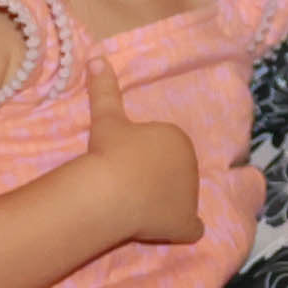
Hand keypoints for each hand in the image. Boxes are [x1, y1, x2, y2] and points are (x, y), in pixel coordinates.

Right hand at [81, 59, 203, 246]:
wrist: (112, 188)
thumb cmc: (111, 151)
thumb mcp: (107, 117)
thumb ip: (105, 89)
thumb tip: (96, 56)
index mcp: (177, 139)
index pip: (162, 150)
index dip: (143, 158)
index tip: (125, 164)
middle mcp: (191, 165)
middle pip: (172, 175)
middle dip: (156, 180)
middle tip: (127, 186)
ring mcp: (191, 196)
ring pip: (179, 200)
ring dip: (164, 204)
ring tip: (135, 207)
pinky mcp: (185, 222)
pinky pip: (191, 228)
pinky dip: (183, 230)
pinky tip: (170, 230)